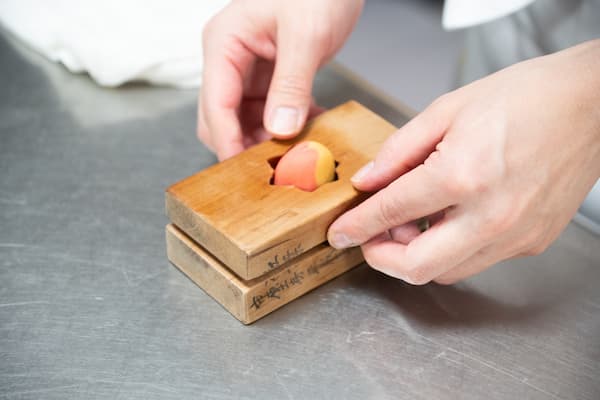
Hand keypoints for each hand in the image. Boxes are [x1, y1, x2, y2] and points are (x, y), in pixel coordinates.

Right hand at [198, 0, 363, 159]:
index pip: (215, 104)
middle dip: (244, 146)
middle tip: (274, 169)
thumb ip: (291, 84)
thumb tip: (279, 130)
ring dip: (268, 142)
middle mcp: (229, 59)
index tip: (243, 173)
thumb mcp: (306, 35)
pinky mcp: (270, 78)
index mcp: (224, 43)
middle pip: (222, 118)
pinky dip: (287, 129)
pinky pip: (271, 115)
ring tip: (297, 156)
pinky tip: (310, 135)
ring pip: (246, 122)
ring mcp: (249, 70)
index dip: (228, 142)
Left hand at [328, 40, 599, 284]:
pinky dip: (450, 249)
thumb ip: (399, 151)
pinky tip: (446, 220)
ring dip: (416, 256)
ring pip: (447, 272)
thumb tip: (368, 181)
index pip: (391, 213)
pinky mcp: (532, 242)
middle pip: (417, 267)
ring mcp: (515, 235)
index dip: (356, 227)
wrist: (591, 104)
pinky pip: (477, 260)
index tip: (339, 233)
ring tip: (410, 222)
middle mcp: (491, 215)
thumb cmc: (526, 97)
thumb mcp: (447, 110)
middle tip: (369, 238)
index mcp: (463, 175)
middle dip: (381, 258)